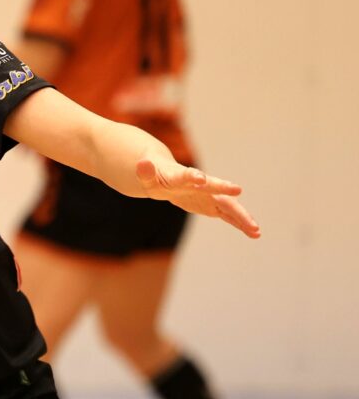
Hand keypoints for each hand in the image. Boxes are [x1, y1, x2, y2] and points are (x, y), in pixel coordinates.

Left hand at [136, 158, 259, 238]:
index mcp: (182, 176)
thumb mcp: (146, 177)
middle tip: (237, 191)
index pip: (187, 175)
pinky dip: (240, 224)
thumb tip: (142, 165)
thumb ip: (145, 172)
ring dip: (241, 216)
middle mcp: (201, 184)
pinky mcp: (213, 206)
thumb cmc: (155, 177)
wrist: (166, 177)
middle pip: (215, 189)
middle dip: (225, 190)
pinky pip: (229, 216)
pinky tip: (254, 233)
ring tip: (255, 230)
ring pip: (227, 205)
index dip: (193, 176)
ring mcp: (209, 195)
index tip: (200, 179)